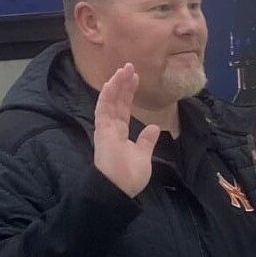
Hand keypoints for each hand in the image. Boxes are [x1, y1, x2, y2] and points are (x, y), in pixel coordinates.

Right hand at [93, 63, 159, 197]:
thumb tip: (154, 127)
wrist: (119, 189)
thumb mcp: (143, 155)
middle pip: (116, 101)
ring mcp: (105, 129)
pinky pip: (103, 110)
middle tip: (129, 66)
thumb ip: (145, 141)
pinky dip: (107, 96)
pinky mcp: (101, 131)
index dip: (128, 93)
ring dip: (115, 85)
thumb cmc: (129, 176)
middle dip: (122, 84)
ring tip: (123, 69)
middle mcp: (110, 129)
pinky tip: (112, 83)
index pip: (123, 108)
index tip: (135, 78)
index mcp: (119, 133)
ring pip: (109, 102)